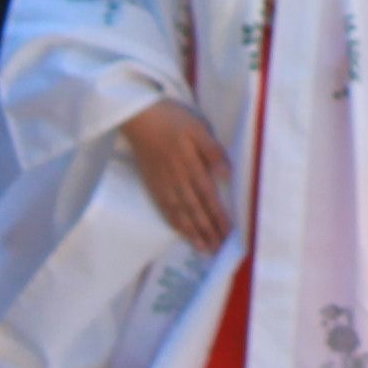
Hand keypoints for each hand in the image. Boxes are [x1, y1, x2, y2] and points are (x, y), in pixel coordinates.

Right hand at [117, 100, 234, 254]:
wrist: (138, 117)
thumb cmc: (172, 120)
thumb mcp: (198, 128)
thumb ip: (213, 152)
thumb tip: (227, 176)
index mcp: (191, 165)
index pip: (208, 196)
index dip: (218, 216)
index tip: (229, 233)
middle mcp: (177, 179)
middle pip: (195, 209)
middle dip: (208, 230)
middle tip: (219, 249)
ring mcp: (163, 184)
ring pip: (180, 213)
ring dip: (192, 232)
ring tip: (203, 248)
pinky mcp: (152, 184)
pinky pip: (164, 208)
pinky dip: (174, 222)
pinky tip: (181, 231)